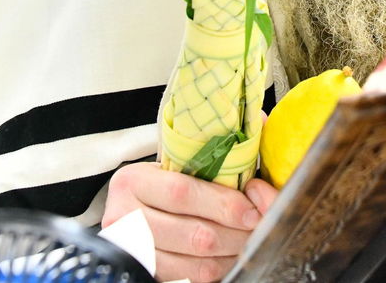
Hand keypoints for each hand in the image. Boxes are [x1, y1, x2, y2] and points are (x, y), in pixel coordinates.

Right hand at [103, 163, 278, 282]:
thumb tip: (261, 119)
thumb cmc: (165, 183)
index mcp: (133, 180)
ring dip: (230, 255)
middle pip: (193, 234)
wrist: (133, 213)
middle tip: (259, 227)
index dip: (223, 204)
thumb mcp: (180, 162)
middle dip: (236, 234)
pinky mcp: (143, 273)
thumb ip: (217, 149)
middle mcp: (123, 217)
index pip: (183, 193)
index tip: (253, 209)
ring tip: (249, 241)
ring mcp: (131, 251)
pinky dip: (216, 270)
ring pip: (194, 263)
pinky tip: (230, 257)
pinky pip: (189, 279)